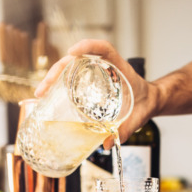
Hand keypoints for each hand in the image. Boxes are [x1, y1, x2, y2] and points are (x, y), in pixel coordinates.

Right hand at [35, 39, 157, 147]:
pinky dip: (60, 85)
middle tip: (45, 88)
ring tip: (41, 93)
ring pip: (71, 69)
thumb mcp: (138, 116)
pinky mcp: (91, 82)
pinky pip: (73, 79)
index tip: (72, 52)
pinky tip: (50, 96)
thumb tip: (107, 144)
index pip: (103, 48)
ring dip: (54, 78)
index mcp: (119, 67)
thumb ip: (126, 129)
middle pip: (77, 60)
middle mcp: (104, 67)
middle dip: (58, 70)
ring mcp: (95, 73)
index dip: (87, 46)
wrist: (150, 101)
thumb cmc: (145, 102)